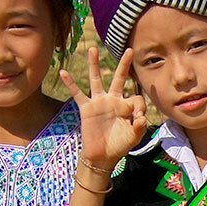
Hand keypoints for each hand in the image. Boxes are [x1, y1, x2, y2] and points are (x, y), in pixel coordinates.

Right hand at [65, 47, 148, 170]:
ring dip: (95, 64)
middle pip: (119, 78)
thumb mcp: (133, 137)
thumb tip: (142, 117)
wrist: (102, 156)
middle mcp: (113, 100)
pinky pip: (77, 93)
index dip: (141, 106)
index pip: (137, 96)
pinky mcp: (86, 108)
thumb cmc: (119, 146)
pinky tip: (63, 72)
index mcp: (126, 106)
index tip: (140, 118)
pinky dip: (70, 83)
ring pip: (97, 79)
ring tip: (93, 49)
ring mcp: (99, 102)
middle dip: (124, 65)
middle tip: (129, 50)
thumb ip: (140, 127)